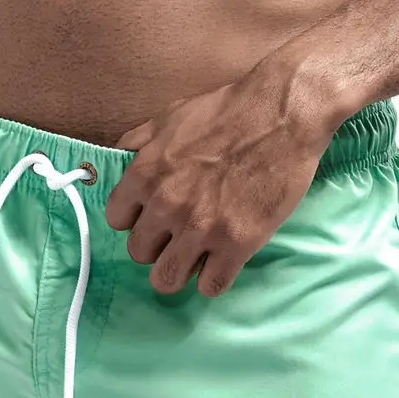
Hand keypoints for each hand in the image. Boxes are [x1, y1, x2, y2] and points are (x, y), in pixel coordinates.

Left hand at [105, 67, 334, 296]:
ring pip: (166, 280)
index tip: (151, 217)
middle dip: (155, 247)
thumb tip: (121, 161)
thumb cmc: (226, 111)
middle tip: (175, 237)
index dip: (134, 220)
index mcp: (145, 175)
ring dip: (177, 272)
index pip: (116, 221)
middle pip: (138, 254)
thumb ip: (137, 143)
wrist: (282, 113)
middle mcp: (167, 206)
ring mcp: (201, 228)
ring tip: (192, 260)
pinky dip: (213, 280)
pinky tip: (221, 264)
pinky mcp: (236, 244)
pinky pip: (210, 286)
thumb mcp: (168, 117)